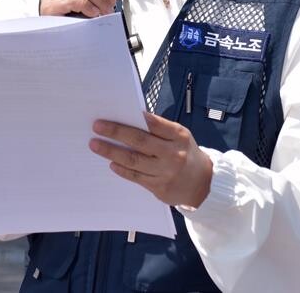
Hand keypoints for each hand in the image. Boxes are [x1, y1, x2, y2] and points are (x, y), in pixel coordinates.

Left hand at [89, 113, 212, 207]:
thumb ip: (160, 130)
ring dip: (111, 152)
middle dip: (116, 132)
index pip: (155, 124)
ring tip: (96, 145)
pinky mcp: (159, 187)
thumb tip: (131, 119)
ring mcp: (166, 172)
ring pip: (134, 160)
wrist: (203, 184)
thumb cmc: (186, 154)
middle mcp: (173, 154)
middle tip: (97, 126)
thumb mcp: (180, 137)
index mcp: (179, 136)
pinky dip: (121, 169)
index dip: (136, 118)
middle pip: (140, 141)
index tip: (115, 112)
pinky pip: (136, 176)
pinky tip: (111, 163)